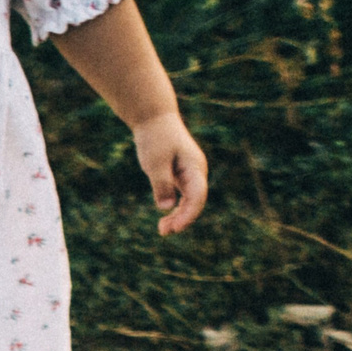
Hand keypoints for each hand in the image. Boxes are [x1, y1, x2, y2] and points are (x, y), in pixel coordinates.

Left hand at [131, 112, 207, 235]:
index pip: (197, 196)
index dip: (188, 215)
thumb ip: (161, 184)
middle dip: (182, 219)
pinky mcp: (181, 176)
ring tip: (162, 229)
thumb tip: (166, 207)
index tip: (175, 228)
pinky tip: (165, 218)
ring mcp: (190, 174)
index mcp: (195, 167)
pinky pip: (183, 197)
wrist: (154, 119)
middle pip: (195, 202)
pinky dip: (175, 209)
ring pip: (189, 201)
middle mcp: (196, 172)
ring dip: (178, 217)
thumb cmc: (155, 137)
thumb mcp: (155, 161)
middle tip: (163, 231)